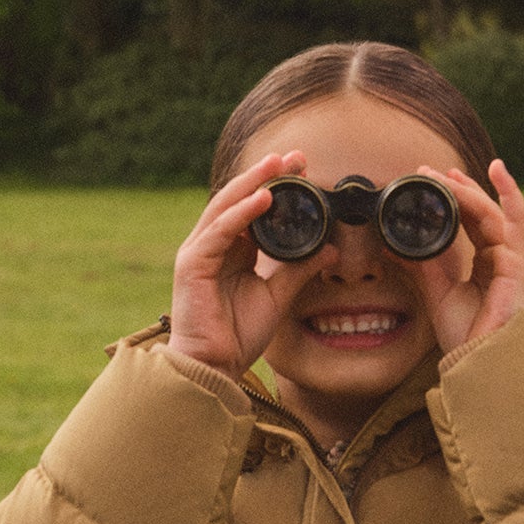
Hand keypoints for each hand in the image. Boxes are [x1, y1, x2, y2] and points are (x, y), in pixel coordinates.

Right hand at [167, 152, 327, 376]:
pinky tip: (263, 199)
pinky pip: (220, 231)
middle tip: (295, 156)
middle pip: (239, 199)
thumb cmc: (237, 334)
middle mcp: (213, 244)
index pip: (253, 208)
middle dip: (266, 175)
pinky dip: (241, 213)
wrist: (214, 367)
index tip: (303, 168)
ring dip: (252, 183)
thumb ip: (300, 270)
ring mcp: (200, 251)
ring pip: (226, 207)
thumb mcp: (279, 296)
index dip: (276, 186)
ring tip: (277, 164)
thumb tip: (331, 249)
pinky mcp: (193, 264)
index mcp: (232, 249)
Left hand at [414, 159, 523, 352]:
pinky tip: (491, 174)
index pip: (474, 222)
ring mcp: (514, 261)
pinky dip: (502, 197)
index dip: (455, 199)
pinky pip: (511, 223)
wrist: (481, 362)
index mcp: (489, 265)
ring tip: (448, 174)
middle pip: (485, 212)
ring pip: (494, 213)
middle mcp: (504, 259)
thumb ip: (422, 266)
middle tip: (432, 171)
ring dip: (471, 190)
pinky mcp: (519, 265)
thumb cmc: (468, 336)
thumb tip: (393, 244)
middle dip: (460, 188)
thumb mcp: (437, 293)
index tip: (430, 181)